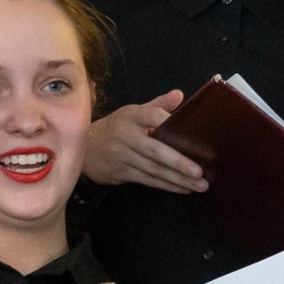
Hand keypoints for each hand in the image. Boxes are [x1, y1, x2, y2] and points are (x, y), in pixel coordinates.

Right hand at [86, 91, 204, 192]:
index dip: (170, 123)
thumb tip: (180, 95)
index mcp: (132, 116)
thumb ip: (158, 105)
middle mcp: (126, 135)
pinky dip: (166, 185)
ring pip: (153, 169)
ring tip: (199, 186)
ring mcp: (121, 155)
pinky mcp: (119, 172)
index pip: (153, 116)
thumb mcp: (133, 113)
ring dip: (177, 179)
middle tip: (199, 172)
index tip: (191, 134)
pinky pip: (147, 180)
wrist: (84, 146)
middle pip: (155, 150)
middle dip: (179, 162)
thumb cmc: (117, 128)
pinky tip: (183, 189)